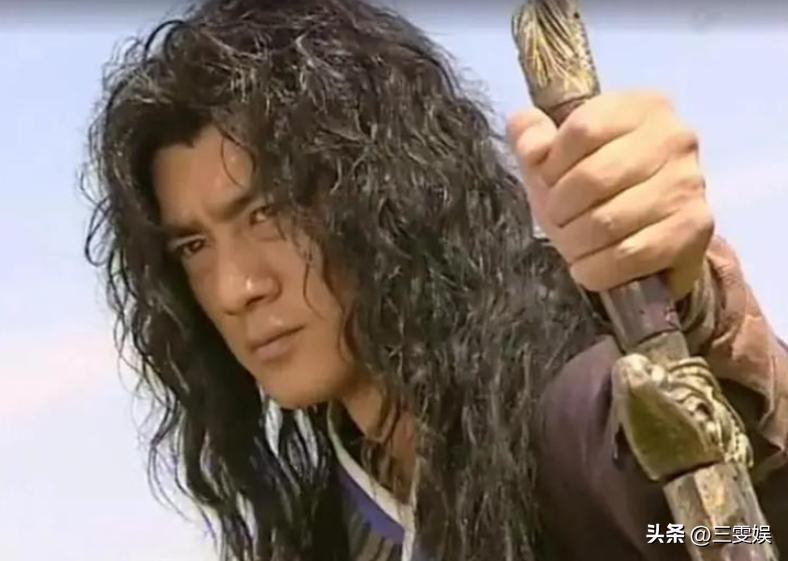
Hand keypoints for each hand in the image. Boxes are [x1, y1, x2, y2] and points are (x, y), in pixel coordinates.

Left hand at [507, 90, 713, 300]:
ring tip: (572, 244)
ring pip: (608, 221)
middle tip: (557, 221)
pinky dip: (596, 269)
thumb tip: (527, 136)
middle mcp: (674, 137)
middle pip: (593, 177)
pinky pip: (630, 255)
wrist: (648, 235)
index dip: (552, 164)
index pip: (583, 129)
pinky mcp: (694, 228)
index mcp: (641, 106)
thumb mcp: (555, 158)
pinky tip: (588, 266)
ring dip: (575, 243)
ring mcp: (689, 182)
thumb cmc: (595, 190)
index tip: (547, 183)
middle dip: (560, 209)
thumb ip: (532, 138)